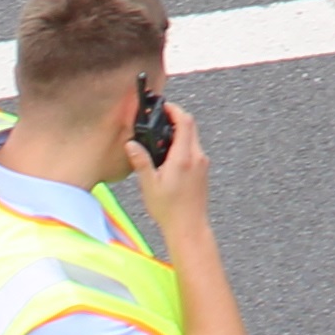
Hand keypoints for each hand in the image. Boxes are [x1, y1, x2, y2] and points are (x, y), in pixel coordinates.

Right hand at [143, 87, 216, 212]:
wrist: (189, 227)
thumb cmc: (169, 210)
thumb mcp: (149, 185)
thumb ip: (141, 162)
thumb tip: (131, 144)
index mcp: (184, 157)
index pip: (185, 122)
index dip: (174, 110)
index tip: (163, 106)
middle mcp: (197, 157)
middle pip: (190, 127)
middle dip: (175, 118)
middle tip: (158, 119)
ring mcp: (202, 164)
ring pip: (193, 138)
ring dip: (179, 132)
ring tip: (159, 138)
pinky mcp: (203, 171)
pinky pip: (194, 149)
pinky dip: (183, 144)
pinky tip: (168, 156)